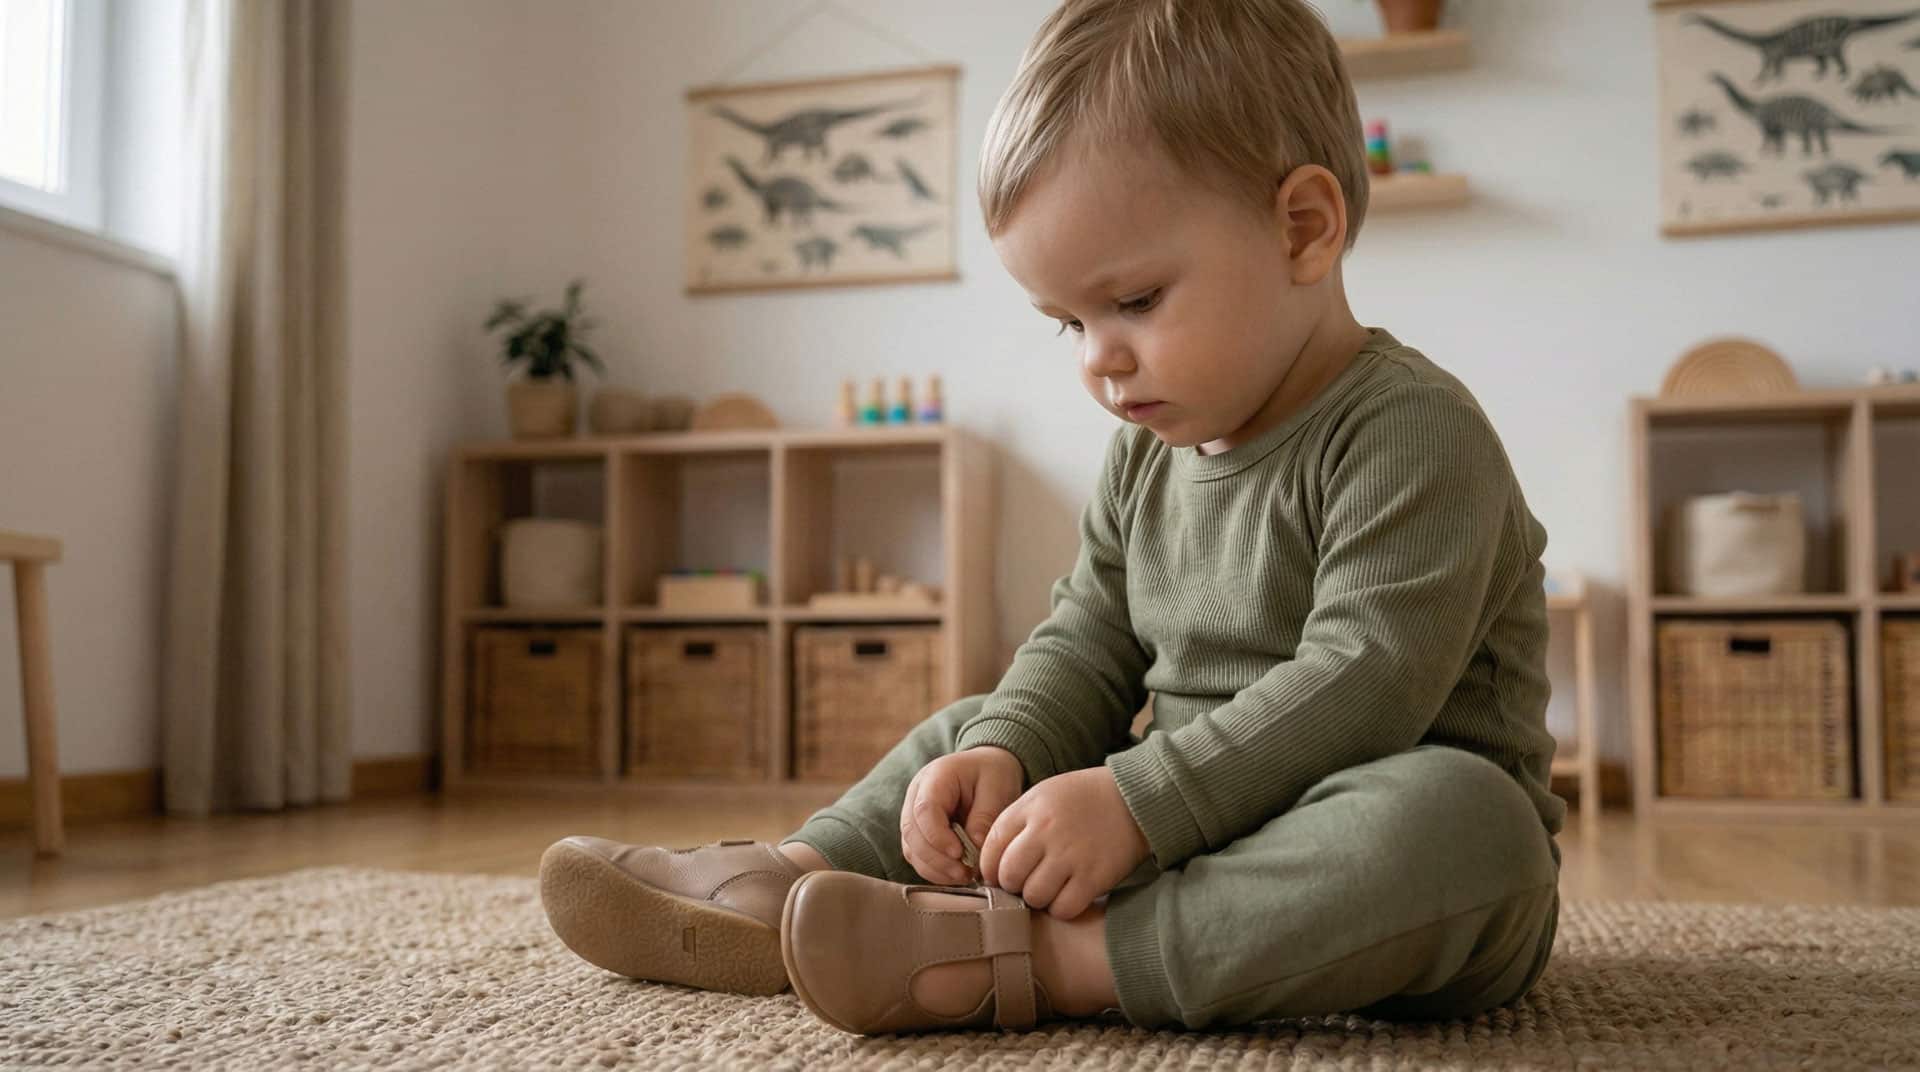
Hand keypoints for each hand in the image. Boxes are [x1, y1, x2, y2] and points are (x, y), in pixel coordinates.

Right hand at [900, 746, 1024, 885]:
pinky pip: (918, 857)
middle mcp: (916, 795)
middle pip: (912, 833)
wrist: (986, 766)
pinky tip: (957, 875)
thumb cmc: (992, 773)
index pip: (924, 810)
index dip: (937, 836)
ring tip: (965, 876)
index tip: (959, 854)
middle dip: (936, 859)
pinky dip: (935, 870)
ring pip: (911, 849)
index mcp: (935, 777)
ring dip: (935, 868)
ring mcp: (913, 814)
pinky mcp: (919, 833)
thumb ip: (985, 817)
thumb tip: (974, 850)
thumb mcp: (997, 787)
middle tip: (965, 873)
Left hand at [979, 766, 1150, 920]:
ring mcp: (1071, 855)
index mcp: (1029, 809)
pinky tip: (1069, 895)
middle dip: (1013, 886)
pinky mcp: (1094, 876)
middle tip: (1026, 883)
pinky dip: (1063, 908)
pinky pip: (1064, 908)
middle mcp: (1046, 832)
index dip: (990, 869)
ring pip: (1034, 896)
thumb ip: (1016, 823)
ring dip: (1038, 898)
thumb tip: (991, 861)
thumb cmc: (1084, 799)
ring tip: (1050, 888)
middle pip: (1009, 876)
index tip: (998, 875)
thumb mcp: (1043, 796)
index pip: (991, 849)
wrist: (1133, 798)